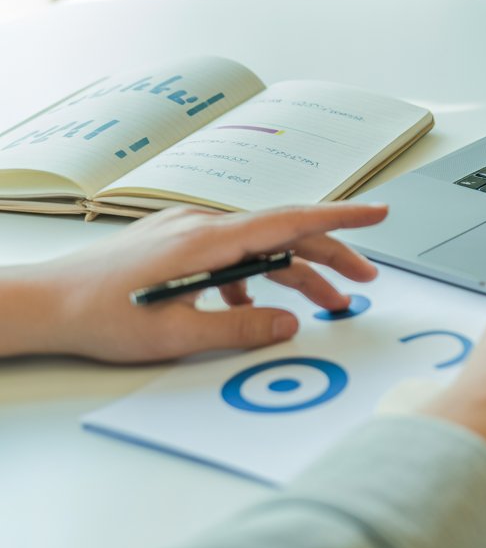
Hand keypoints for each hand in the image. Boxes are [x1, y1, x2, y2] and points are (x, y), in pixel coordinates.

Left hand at [0, 203, 387, 362]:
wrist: (45, 303)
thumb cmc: (100, 314)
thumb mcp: (178, 333)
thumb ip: (242, 325)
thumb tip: (289, 322)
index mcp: (211, 240)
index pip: (292, 221)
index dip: (342, 219)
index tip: (379, 214)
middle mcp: (204, 225)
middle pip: (285, 234)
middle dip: (330, 257)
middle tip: (363, 281)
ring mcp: (189, 230)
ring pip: (261, 245)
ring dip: (295, 272)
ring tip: (322, 304)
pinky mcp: (177, 241)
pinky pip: (233, 251)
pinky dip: (256, 274)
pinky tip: (252, 302)